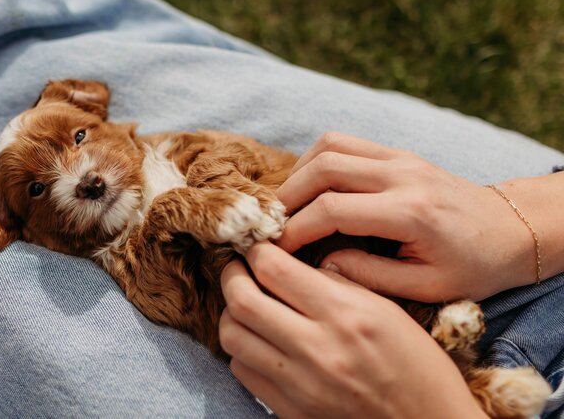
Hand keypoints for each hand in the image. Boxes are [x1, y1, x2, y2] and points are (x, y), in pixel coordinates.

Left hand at [219, 243, 485, 418]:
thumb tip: (292, 263)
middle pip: (241, 301)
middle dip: (231, 276)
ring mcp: (300, 384)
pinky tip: (260, 340)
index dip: (256, 250)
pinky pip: (243, 371)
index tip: (257, 247)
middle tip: (237, 268)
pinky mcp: (290, 410)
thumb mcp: (387, 309)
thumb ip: (337, 282)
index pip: (274, 269)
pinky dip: (243, 350)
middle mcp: (317, 348)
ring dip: (233, 314)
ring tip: (246, 303)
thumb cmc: (417, 365)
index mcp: (344, 314)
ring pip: (233, 336)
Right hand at [275, 132, 539, 301]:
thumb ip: (369, 275)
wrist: (510, 229)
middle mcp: (402, 175)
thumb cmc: (472, 265)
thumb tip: (320, 263)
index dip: (296, 229)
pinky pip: (343, 142)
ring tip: (287, 206)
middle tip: (271, 226)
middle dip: (287, 197)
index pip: (333, 209)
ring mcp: (399, 157)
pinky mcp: (396, 152)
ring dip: (298, 173)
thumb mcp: (426, 287)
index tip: (277, 249)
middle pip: (323, 168)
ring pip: (329, 146)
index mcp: (410, 212)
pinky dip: (316, 161)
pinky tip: (310, 188)